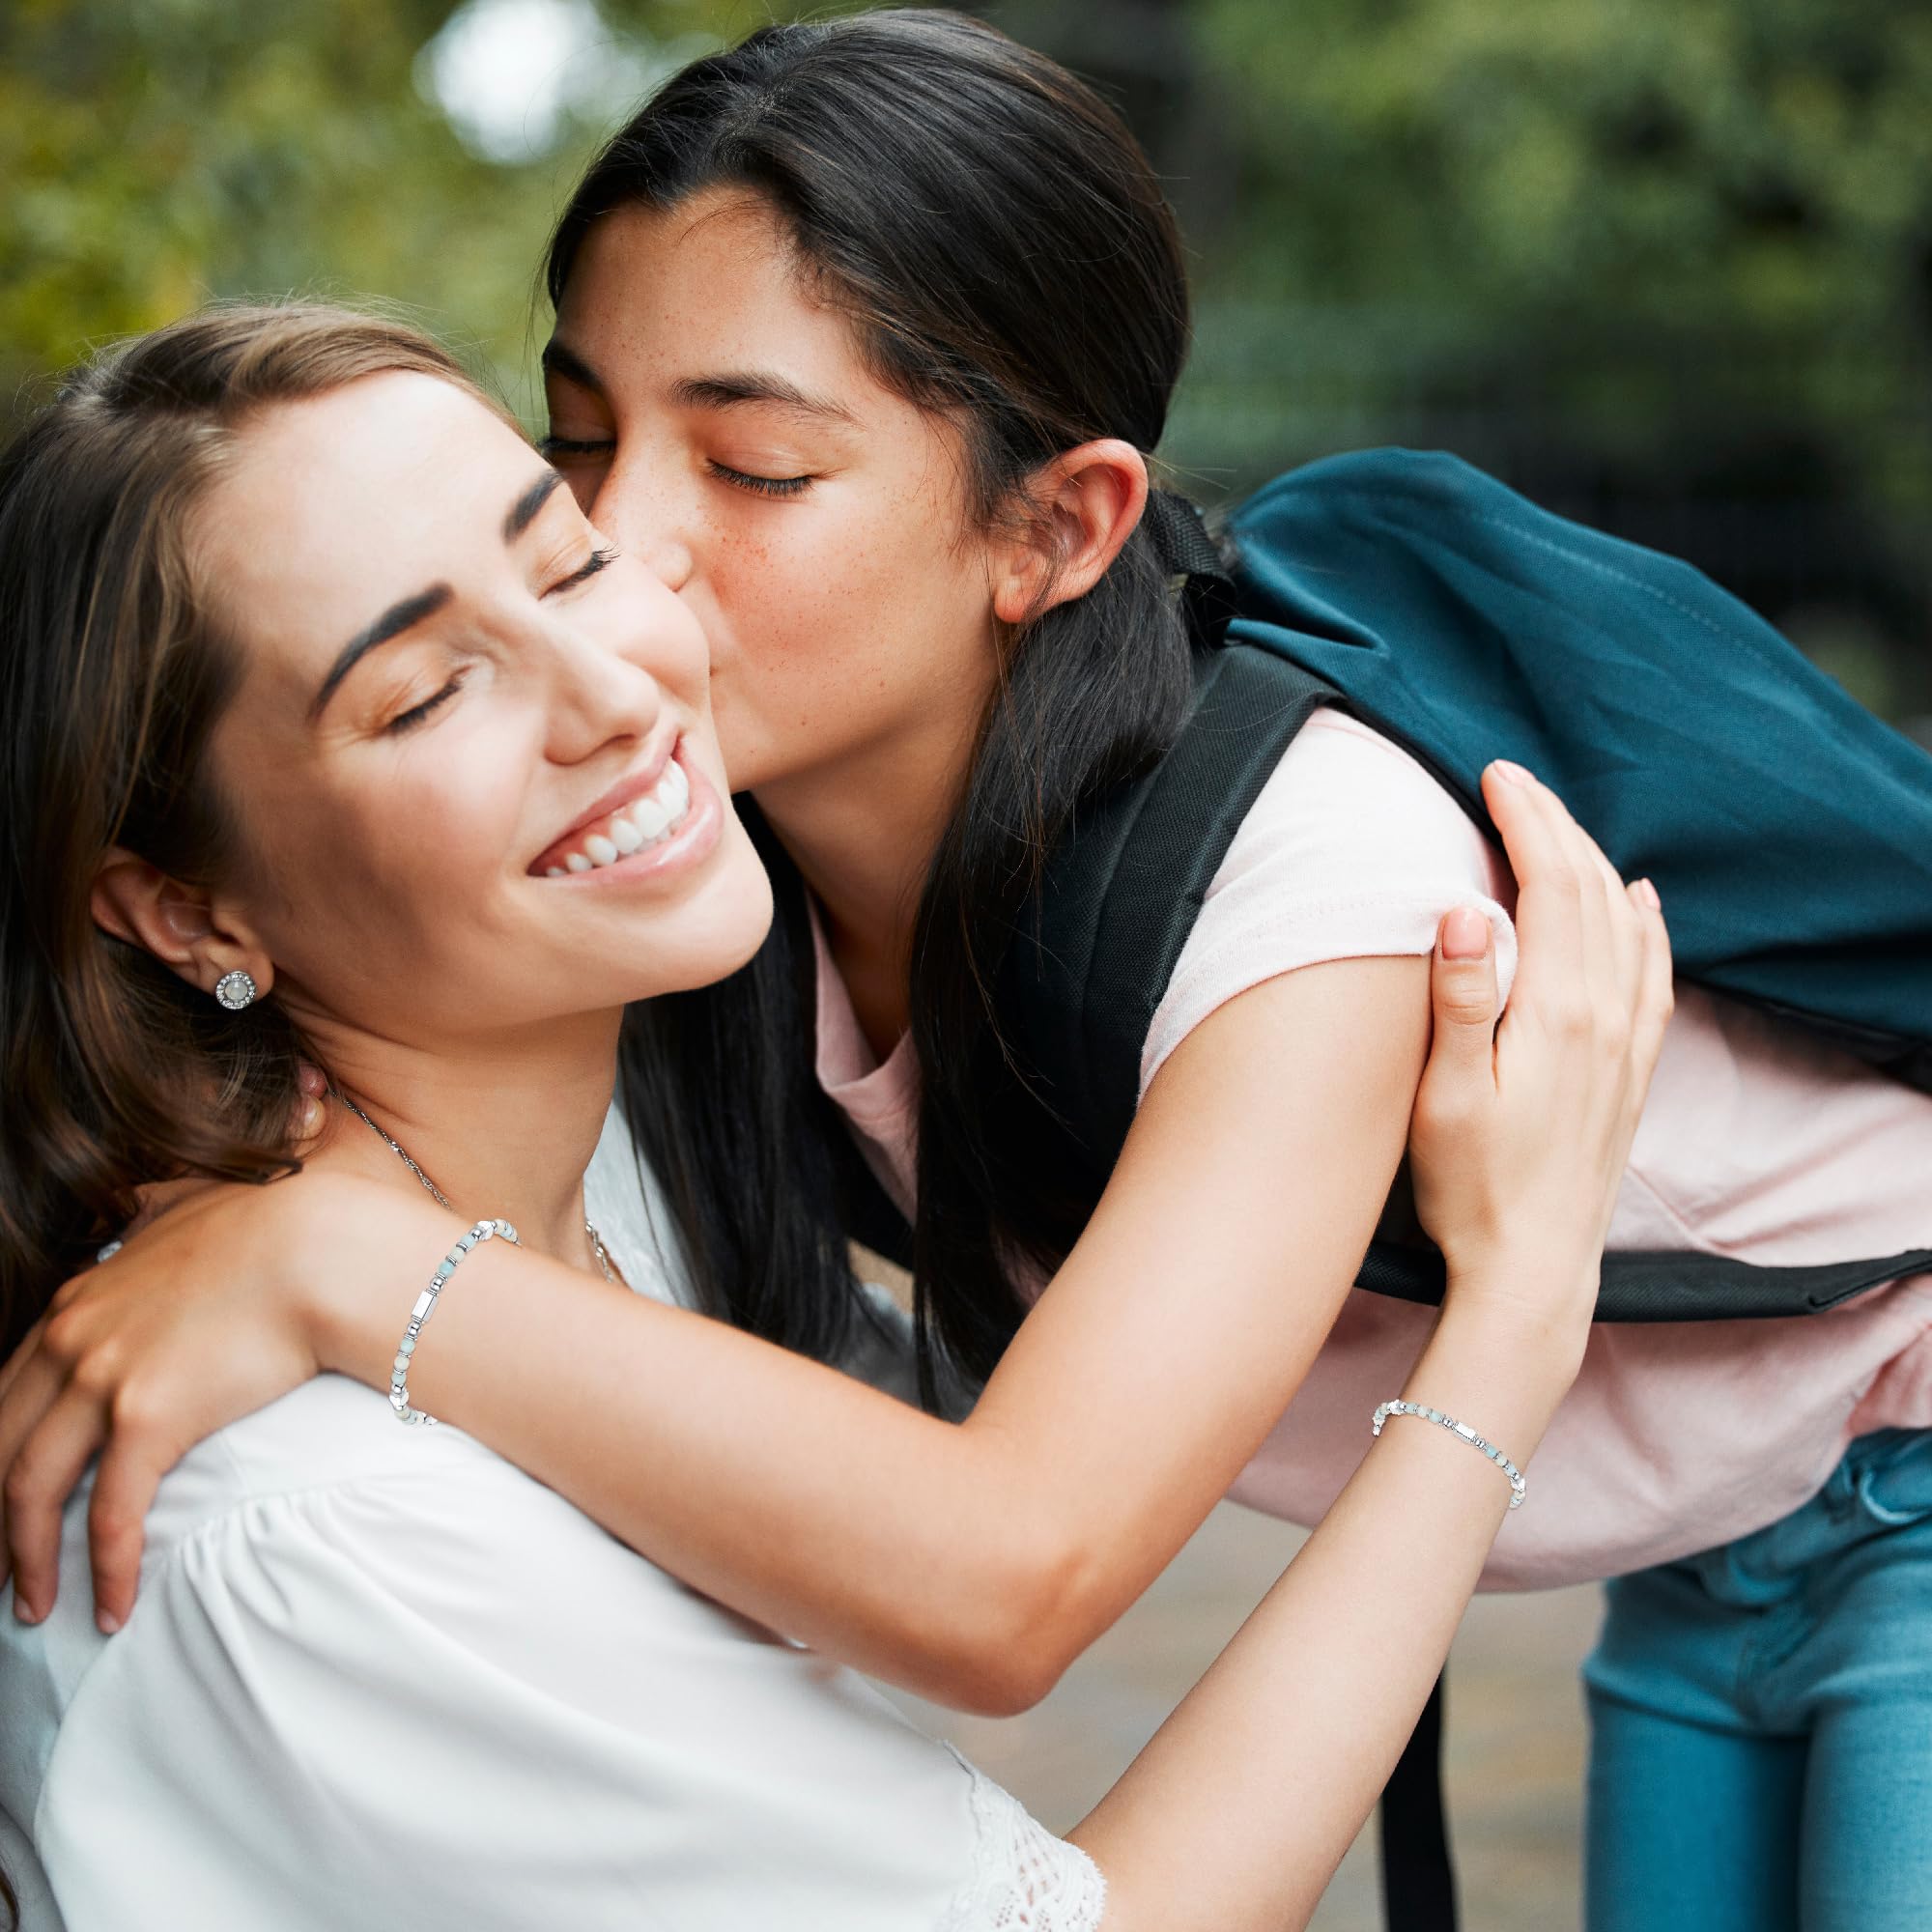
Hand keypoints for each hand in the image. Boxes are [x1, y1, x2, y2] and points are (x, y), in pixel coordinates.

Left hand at [0, 1173, 341, 1633]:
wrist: (321, 1245)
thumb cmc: (273, 1222)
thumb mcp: (187, 1201)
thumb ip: (151, 1211)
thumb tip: (145, 1202)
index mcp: (76, 1300)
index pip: (6, 1392)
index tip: (1, 1499)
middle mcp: (72, 1339)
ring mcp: (104, 1379)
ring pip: (29, 1491)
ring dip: (24, 1561)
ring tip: (33, 1609)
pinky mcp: (151, 1418)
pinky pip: (112, 1515)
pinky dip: (105, 1569)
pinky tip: (111, 1609)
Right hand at [1408, 760, 1672, 1339]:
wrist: (1535, 1267)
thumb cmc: (1474, 1189)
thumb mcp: (1445, 1098)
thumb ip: (1459, 1000)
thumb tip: (1461, 909)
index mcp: (1557, 1012)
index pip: (1550, 886)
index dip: (1525, 821)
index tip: (1494, 775)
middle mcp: (1605, 1016)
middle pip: (1592, 890)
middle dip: (1554, 824)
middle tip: (1513, 780)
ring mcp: (1627, 1042)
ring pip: (1626, 922)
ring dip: (1594, 860)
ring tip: (1556, 823)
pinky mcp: (1633, 1068)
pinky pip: (1655, 971)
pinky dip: (1647, 922)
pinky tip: (1640, 901)